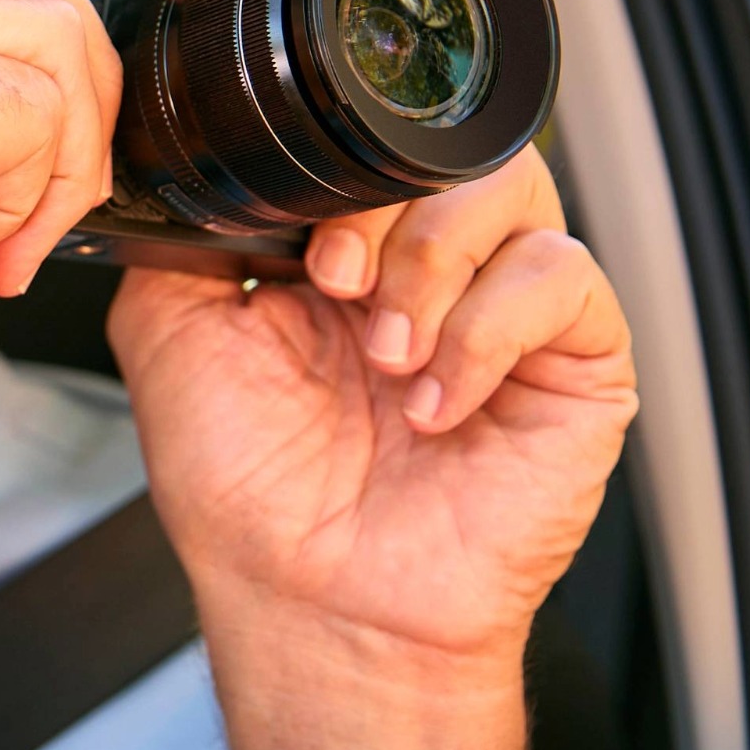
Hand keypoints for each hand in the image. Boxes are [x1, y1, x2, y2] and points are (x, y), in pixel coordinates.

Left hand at [108, 149, 636, 674]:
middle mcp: (432, 271)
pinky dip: (489, 330)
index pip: (368, 148)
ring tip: (388, 358)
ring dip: (435, 267)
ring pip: (515, 192)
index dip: (338, 175)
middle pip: (448, 150)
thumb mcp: (171, 334)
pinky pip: (563, 278)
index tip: (299, 254)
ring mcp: (508, 312)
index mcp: (345, 251)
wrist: (313, 601)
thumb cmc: (250, 494)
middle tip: (336, 290)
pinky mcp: (578, 362)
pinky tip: (437, 402)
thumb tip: (199, 171)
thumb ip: (188, 237)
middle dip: (384, 211)